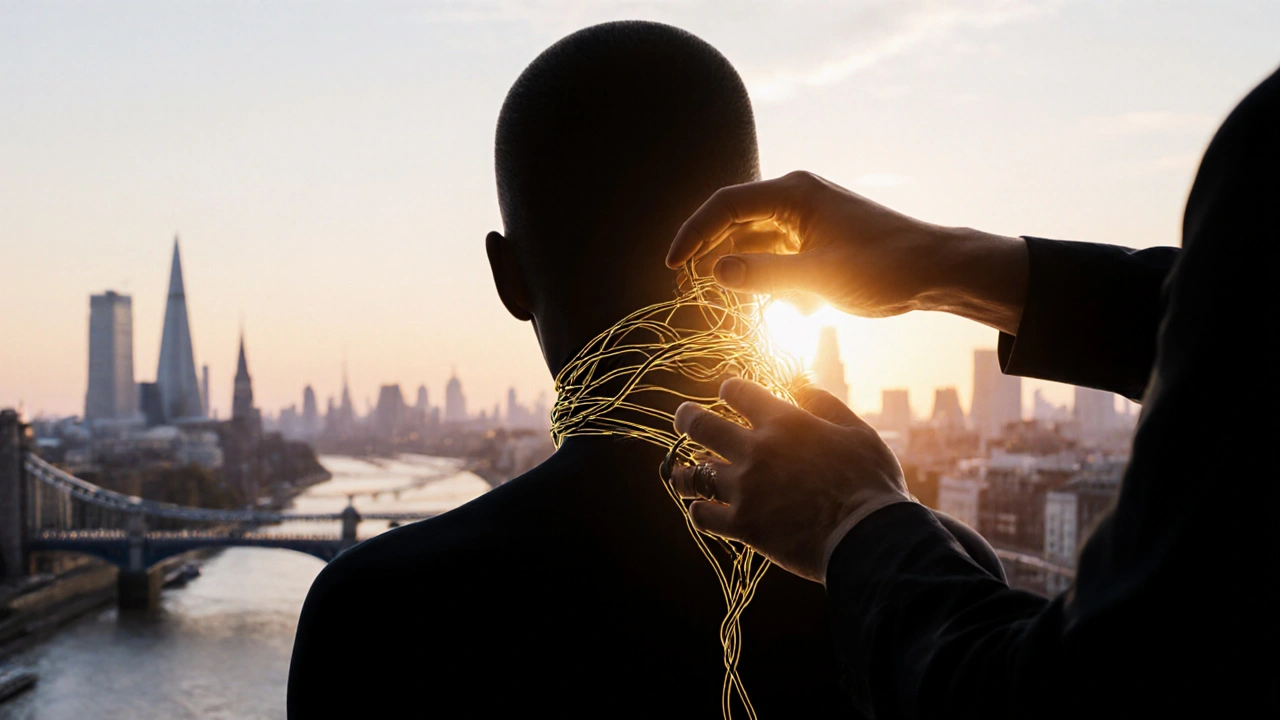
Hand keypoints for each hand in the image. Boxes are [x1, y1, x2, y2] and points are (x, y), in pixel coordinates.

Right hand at [667, 171, 1028, 333]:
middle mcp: (796, 199)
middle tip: (699, 293)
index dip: (693, 234)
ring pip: (757, 248)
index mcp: (794, 193)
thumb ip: (763, 274)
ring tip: (766, 309)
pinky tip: (800, 310)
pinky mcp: (817, 242)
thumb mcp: (818, 277)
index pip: (725, 205)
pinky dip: (778, 286)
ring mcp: (806, 220)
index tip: (673, 266)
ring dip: (753, 280)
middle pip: (736, 225)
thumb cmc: (884, 266)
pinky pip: (780, 262)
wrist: (935, 271)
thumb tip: (714, 272)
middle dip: (719, 260)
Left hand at [669, 378, 912, 584]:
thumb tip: (801, 387)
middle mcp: (756, 450)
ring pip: (693, 475)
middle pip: (700, 426)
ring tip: (681, 474)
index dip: (730, 390)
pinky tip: (702, 510)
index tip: (728, 393)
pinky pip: (703, 516)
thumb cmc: (870, 482)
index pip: (739, 393)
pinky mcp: (743, 525)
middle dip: (686, 418)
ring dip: (685, 473)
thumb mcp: (857, 432)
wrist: (869, 537)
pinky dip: (700, 512)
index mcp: (784, 422)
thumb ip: (826, 405)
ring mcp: (745, 489)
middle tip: (683, 418)